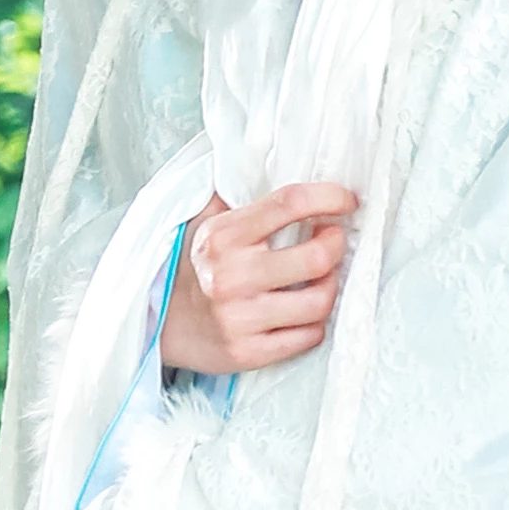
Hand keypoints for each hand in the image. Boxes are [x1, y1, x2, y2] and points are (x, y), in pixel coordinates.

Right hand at [161, 182, 357, 374]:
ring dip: (331, 287)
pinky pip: (309, 336)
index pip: (290, 203)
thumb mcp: (204, 222)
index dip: (329, 196)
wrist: (160, 324)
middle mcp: (231, 276)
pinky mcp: (248, 353)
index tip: (347, 200)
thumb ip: (234, 193)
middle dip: (336, 245)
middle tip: (334, 241)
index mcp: (223, 236)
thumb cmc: (195, 268)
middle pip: (317, 256)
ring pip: (319, 301)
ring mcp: (240, 318)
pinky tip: (304, 312)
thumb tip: (267, 156)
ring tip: (322, 278)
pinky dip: (315, 323)